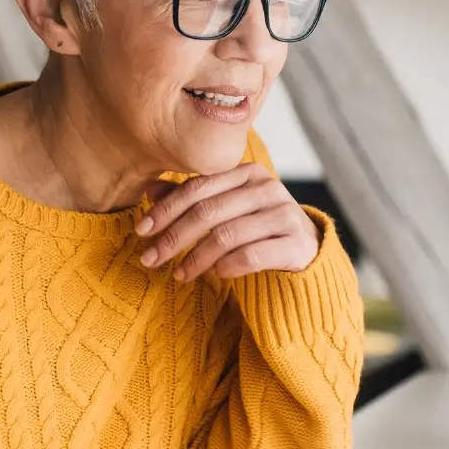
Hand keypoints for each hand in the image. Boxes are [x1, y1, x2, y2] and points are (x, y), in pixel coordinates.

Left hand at [136, 165, 319, 282]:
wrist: (306, 251)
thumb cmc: (258, 229)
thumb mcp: (225, 210)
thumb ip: (192, 199)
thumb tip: (149, 191)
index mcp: (248, 172)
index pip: (198, 188)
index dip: (166, 209)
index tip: (142, 230)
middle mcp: (268, 188)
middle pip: (208, 212)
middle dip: (174, 237)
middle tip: (150, 259)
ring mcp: (285, 214)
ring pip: (227, 235)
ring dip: (196, 258)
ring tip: (179, 275)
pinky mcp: (296, 244)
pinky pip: (252, 256)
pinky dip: (227, 267)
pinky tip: (214, 275)